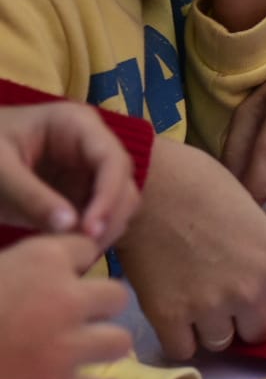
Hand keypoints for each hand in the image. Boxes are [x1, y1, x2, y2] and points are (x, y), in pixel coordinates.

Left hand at [0, 102, 139, 244]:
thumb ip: (31, 197)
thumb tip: (70, 228)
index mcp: (77, 125)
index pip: (111, 160)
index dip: (109, 195)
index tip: (91, 230)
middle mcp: (92, 146)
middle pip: (122, 182)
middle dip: (109, 216)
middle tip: (85, 249)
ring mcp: (88, 170)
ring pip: (117, 202)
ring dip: (104, 229)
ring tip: (76, 253)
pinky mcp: (79, 193)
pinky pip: (98, 216)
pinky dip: (91, 235)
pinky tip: (72, 251)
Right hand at [0, 235, 130, 378]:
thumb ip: (21, 266)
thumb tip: (45, 269)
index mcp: (42, 260)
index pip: (86, 248)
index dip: (71, 266)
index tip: (56, 280)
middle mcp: (65, 298)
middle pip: (116, 295)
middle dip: (95, 308)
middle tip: (68, 322)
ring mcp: (64, 347)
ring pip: (119, 341)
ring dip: (101, 347)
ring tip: (76, 354)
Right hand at [117, 138, 265, 359]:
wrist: (151, 185)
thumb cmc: (202, 184)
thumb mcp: (254, 214)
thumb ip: (263, 253)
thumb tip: (261, 273)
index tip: (256, 295)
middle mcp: (250, 290)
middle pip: (259, 332)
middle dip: (244, 320)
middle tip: (225, 304)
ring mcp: (210, 307)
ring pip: (222, 343)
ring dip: (211, 329)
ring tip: (196, 306)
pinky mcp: (169, 317)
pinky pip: (182, 350)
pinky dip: (178, 338)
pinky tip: (173, 316)